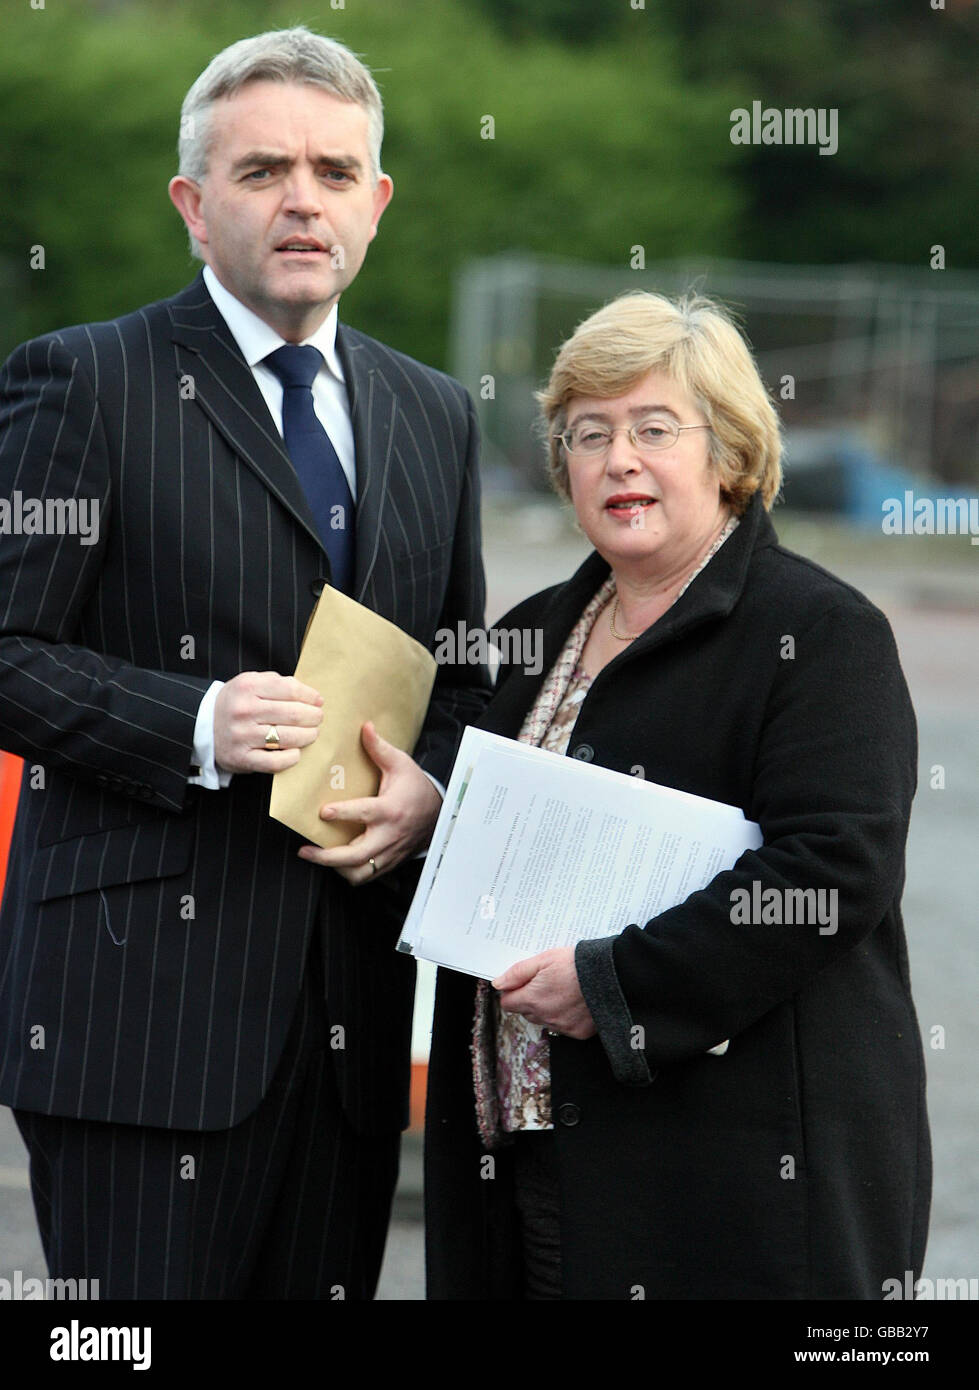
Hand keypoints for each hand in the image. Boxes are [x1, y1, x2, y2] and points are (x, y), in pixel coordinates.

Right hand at [213, 671, 322, 773]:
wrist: (203, 725)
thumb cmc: (236, 703)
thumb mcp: (250, 683)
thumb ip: (277, 683)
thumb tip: (312, 696)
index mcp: (248, 687)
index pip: (290, 689)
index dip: (310, 696)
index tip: (318, 701)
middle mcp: (244, 711)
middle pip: (293, 714)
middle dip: (313, 717)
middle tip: (318, 719)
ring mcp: (242, 735)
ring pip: (287, 737)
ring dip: (307, 736)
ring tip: (312, 733)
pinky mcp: (241, 758)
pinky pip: (275, 762)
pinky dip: (291, 758)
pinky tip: (296, 752)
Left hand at [297, 721, 441, 884]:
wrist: (439, 814)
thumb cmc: (417, 788)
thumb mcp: (401, 764)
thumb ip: (380, 748)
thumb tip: (365, 727)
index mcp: (390, 810)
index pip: (365, 814)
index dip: (344, 814)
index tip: (324, 812)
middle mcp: (388, 835)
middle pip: (355, 856)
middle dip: (327, 857)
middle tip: (305, 850)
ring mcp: (389, 852)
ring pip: (359, 873)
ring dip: (336, 869)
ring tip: (318, 857)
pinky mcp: (389, 862)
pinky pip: (366, 876)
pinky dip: (349, 873)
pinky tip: (336, 863)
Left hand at [493, 947, 596, 1039]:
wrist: (611, 976)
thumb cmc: (578, 965)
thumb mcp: (544, 959)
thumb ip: (518, 973)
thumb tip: (499, 983)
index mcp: (532, 999)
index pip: (508, 1003)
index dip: (513, 991)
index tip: (522, 983)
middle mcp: (545, 1017)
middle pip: (526, 1012)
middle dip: (530, 999)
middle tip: (546, 983)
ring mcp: (562, 1027)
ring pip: (544, 1020)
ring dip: (547, 1008)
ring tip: (562, 990)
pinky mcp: (578, 1032)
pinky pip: (564, 1027)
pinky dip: (566, 1016)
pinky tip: (575, 1002)